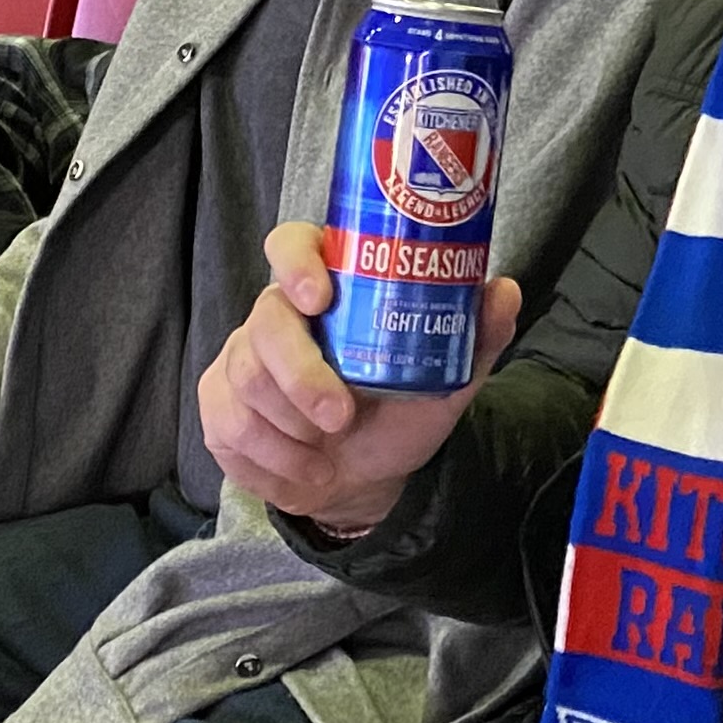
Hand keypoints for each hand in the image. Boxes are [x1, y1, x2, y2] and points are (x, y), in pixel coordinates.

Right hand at [199, 222, 513, 535]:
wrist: (365, 478)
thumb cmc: (399, 411)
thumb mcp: (445, 379)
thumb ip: (473, 335)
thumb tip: (503, 290)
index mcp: (330, 288)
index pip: (293, 244)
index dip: (297, 262)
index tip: (319, 296)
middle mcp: (278, 314)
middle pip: (266, 323)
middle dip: (301, 377)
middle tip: (341, 417)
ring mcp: (241, 357)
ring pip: (247, 381)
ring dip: (293, 429)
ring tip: (329, 453)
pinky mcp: (219, 403)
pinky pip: (230, 424)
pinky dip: (274, 458)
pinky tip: (307, 469)